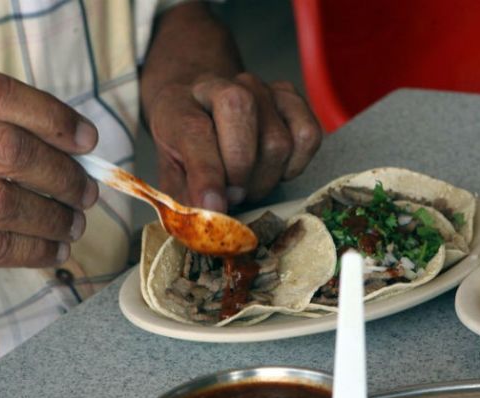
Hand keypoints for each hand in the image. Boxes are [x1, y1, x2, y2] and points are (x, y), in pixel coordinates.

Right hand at [0, 72, 98, 288]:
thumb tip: (66, 148)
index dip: (52, 116)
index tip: (87, 139)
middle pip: (7, 149)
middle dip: (62, 173)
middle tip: (86, 192)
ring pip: (2, 203)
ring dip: (53, 217)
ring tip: (74, 225)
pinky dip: (32, 250)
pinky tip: (52, 251)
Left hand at [146, 72, 321, 212]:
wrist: (200, 106)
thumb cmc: (185, 146)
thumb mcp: (171, 173)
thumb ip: (182, 199)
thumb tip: (204, 229)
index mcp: (179, 105)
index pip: (194, 133)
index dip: (207, 175)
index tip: (215, 209)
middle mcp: (220, 86)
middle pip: (242, 118)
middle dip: (241, 172)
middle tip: (233, 197)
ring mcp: (259, 88)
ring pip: (278, 140)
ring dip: (264, 178)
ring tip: (247, 185)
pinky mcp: (290, 97)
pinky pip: (308, 136)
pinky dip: (295, 165)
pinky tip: (274, 170)